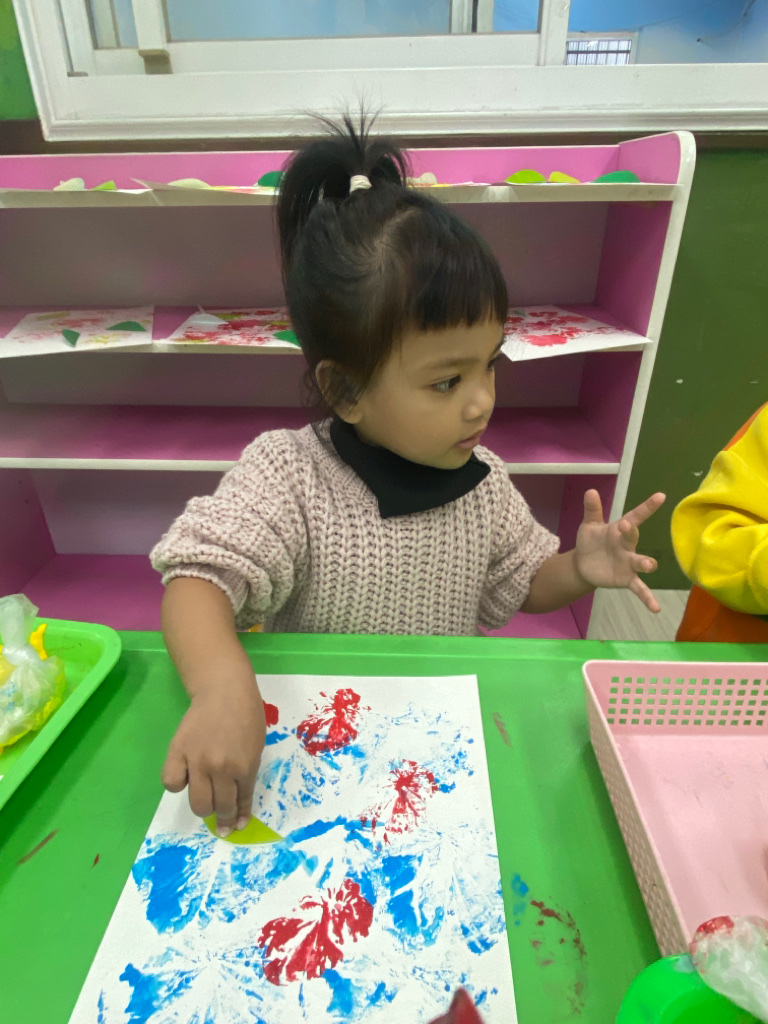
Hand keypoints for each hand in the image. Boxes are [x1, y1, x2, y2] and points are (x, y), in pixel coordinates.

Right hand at [161, 672, 265, 836]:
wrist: (224, 689)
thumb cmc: (246, 715)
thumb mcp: (256, 746)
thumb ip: (247, 773)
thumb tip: (238, 801)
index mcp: (245, 766)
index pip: (241, 801)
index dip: (239, 817)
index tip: (236, 827)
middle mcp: (220, 768)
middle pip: (219, 807)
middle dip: (223, 818)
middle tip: (221, 819)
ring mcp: (197, 760)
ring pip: (197, 802)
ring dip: (203, 807)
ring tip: (205, 799)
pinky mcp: (177, 751)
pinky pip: (172, 782)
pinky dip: (178, 784)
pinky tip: (186, 776)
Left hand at [574, 489, 665, 611]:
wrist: (584, 564)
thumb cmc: (592, 541)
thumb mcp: (589, 525)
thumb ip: (592, 510)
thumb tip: (590, 491)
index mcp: (620, 529)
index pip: (636, 515)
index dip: (647, 506)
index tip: (660, 496)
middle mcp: (628, 545)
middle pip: (632, 537)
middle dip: (631, 532)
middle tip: (627, 526)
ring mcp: (629, 563)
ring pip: (640, 562)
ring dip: (645, 563)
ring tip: (649, 565)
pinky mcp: (626, 579)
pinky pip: (639, 588)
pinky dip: (647, 598)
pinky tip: (656, 608)